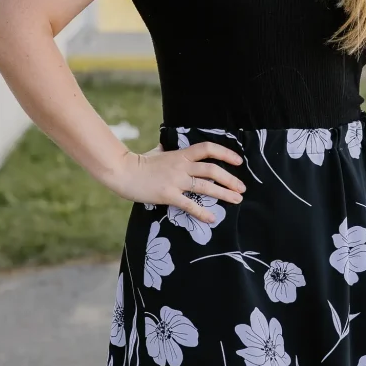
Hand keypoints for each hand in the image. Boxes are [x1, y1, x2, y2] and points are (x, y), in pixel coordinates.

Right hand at [109, 140, 245, 222]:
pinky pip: (189, 205)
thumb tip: (168, 146)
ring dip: (224, 193)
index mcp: (180, 154)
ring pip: (205, 186)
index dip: (225, 153)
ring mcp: (175, 180)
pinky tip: (212, 218)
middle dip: (230, 179)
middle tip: (242, 188)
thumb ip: (168, 151)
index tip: (238, 161)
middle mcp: (181, 166)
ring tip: (237, 199)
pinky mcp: (168, 195)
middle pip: (212, 170)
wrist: (123, 172)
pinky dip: (202, 212)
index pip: (208, 149)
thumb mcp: (157, 152)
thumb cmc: (139, 162)